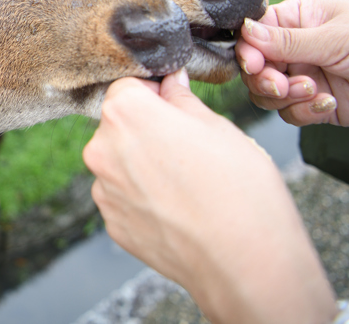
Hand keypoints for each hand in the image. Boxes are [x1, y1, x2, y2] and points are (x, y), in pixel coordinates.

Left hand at [83, 71, 335, 323]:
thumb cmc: (241, 191)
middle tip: (190, 149)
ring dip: (144, 165)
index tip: (175, 105)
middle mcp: (102, 149)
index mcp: (126, 114)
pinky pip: (125, 197)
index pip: (128, 86)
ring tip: (188, 184)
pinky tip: (179, 209)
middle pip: (120, 126)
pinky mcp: (112, 223)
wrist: (246, 264)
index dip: (154, 93)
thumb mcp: (219, 128)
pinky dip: (145, 198)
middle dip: (147, 130)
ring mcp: (104, 190)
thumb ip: (182, 100)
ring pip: (121, 162)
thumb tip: (170, 84)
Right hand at [236, 0, 348, 126]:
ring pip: (268, 95)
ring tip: (315, 92)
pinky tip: (330, 104)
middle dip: (266, 81)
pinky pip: (292, 114)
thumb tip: (244, 31)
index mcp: (295, 20)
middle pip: (255, 70)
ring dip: (286, 98)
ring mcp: (305, 77)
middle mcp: (295, 48)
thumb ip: (288, 41)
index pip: (254, 35)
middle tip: (284, 86)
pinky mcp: (318, 104)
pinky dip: (305, 113)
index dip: (248, 53)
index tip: (255, 66)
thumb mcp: (336, 38)